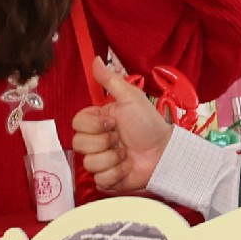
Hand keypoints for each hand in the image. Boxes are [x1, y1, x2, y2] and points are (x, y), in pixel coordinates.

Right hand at [72, 59, 174, 191]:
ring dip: (113, 158)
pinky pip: (100, 179)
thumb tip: (96, 60)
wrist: (164, 152)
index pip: (76, 124)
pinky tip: (127, 166)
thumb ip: (110, 80)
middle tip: (121, 138)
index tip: (112, 122)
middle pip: (79, 144)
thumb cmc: (149, 124)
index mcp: (98, 122)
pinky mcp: (108, 179)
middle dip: (104, 142)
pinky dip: (117, 173)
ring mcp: (101, 160)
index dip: (93, 125)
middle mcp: (97, 141)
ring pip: (89, 163)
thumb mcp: (130, 97)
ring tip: (126, 153)